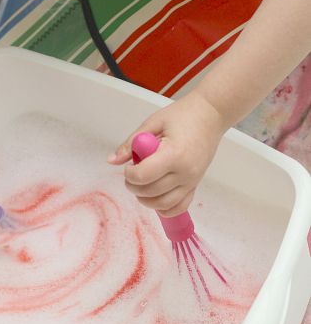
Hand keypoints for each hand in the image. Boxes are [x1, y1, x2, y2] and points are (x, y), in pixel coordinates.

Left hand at [107, 91, 226, 216]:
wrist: (211, 115)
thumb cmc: (184, 115)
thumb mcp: (153, 123)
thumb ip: (131, 143)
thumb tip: (112, 161)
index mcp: (173, 154)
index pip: (143, 176)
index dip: (129, 174)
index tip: (129, 166)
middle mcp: (185, 171)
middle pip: (151, 192)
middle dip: (134, 186)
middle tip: (131, 175)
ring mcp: (192, 180)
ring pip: (163, 204)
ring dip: (146, 200)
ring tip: (141, 185)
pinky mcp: (195, 184)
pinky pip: (180, 207)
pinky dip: (165, 208)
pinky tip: (156, 197)